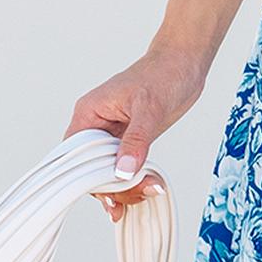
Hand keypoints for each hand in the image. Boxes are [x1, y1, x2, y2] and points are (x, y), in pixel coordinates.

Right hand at [65, 42, 208, 219]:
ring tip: (148, 192)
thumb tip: (122, 172)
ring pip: (108, 171)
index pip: (76, 156)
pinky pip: (123, 167)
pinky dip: (133, 180)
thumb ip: (136, 140)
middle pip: (90, 168)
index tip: (109, 196)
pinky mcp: (129, 140)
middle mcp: (95, 126)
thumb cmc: (164, 74)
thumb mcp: (150, 107)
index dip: (88, 179)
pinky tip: (144, 192)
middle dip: (111, 187)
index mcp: (89, 114)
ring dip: (124, 187)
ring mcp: (112, 135)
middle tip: (134, 197)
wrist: (185, 64)